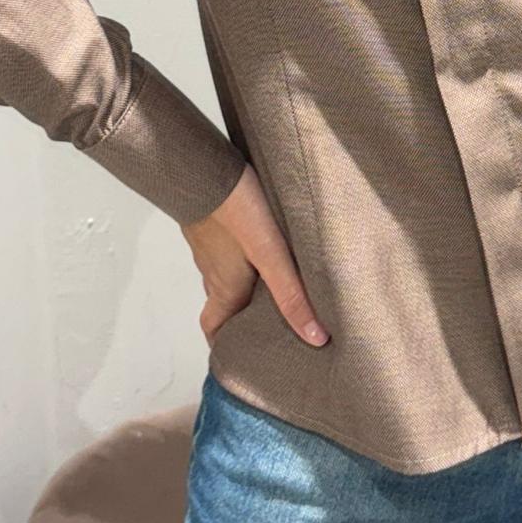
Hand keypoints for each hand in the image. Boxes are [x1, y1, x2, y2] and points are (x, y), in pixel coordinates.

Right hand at [180, 164, 330, 349]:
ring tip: (275, 281)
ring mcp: (208, 246)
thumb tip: (316, 338)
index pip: (214, 329)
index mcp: (224, 289)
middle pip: (223, 304)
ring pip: (224, 274)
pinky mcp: (210, 223)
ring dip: (245, 283)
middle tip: (271, 318)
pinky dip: (240, 256)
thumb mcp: (271, 256)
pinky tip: (262, 242)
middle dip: (243, 315)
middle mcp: (212, 273)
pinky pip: (223, 249)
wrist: (205, 168)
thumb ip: (291, 294)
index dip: (224, 345)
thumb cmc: (238, 213)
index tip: (243, 354)